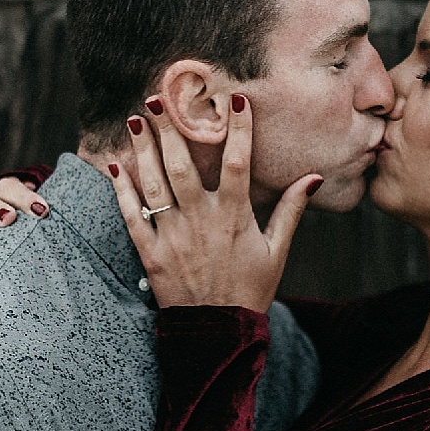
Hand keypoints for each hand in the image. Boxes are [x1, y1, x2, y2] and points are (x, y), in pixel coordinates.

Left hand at [104, 95, 316, 310]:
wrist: (219, 333)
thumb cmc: (251, 290)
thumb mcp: (276, 251)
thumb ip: (291, 211)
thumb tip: (313, 177)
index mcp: (235, 216)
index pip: (237, 162)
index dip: (237, 129)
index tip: (235, 98)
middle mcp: (201, 220)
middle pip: (184, 164)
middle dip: (172, 127)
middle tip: (162, 97)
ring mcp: (173, 235)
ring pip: (155, 183)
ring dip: (145, 148)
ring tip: (137, 118)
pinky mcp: (151, 252)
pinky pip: (133, 215)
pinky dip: (122, 190)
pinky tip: (117, 164)